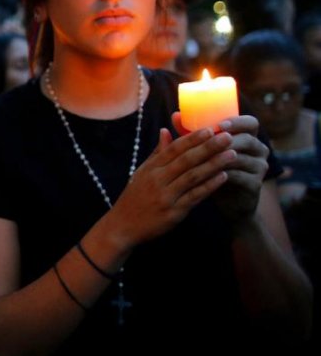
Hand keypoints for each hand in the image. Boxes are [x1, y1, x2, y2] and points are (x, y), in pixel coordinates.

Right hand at [107, 125, 235, 246]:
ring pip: (193, 176)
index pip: (173, 149)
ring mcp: (165, 196)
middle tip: (228, 137)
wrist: (123, 226)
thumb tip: (166, 131)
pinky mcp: (173, 212)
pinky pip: (195, 196)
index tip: (209, 129)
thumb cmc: (134, 198)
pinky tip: (224, 177)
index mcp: (151, 169)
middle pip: (186, 160)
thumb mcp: (141, 173)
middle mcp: (157, 180)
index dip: (192, 138)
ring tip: (232, 154)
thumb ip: (157, 153)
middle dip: (208, 147)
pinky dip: (209, 186)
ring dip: (214, 164)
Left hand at [187, 114, 268, 225]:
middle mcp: (259, 150)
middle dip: (227, 140)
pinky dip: (223, 174)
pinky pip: (240, 176)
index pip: (250, 123)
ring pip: (242, 158)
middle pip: (247, 139)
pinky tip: (209, 173)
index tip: (219, 125)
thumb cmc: (213, 168)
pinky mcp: (256, 184)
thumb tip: (175, 115)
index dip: (236, 122)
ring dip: (221, 157)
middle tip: (210, 141)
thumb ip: (191, 133)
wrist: (228, 200)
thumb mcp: (203, 150)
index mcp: (249, 136)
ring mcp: (259, 167)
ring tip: (204, 157)